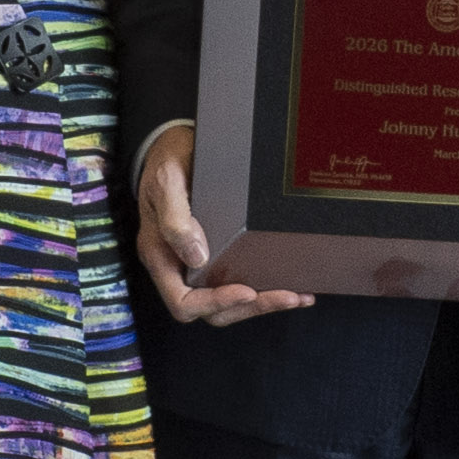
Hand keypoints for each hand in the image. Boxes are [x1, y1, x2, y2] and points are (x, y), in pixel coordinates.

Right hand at [129, 123, 313, 326]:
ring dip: (264, 303)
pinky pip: (239, 283)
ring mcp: (199, 265)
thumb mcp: (166, 183)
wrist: (172, 147)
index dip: (215, 303)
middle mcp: (180, 268)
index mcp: (161, 258)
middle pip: (212, 310)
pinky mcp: (218, 256)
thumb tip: (196, 257)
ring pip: (230, 303)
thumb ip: (175, 219)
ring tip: (296, 296)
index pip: (184, 302)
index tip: (245, 291)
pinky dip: (266, 290)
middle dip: (251, 307)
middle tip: (286, 296)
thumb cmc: (165, 164)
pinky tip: (292, 287)